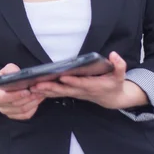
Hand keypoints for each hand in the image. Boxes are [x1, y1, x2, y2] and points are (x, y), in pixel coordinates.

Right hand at [0, 63, 45, 120]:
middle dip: (29, 98)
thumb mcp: (5, 70)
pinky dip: (33, 109)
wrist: (1, 89)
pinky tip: (37, 102)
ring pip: (22, 110)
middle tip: (39, 91)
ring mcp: (6, 110)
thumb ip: (10, 70)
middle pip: (16, 104)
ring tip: (40, 95)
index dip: (17, 95)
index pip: (4, 97)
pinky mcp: (13, 115)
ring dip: (33, 103)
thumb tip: (16, 72)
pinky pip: (24, 115)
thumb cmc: (4, 79)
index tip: (27, 91)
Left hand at [30, 52, 148, 109]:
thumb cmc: (115, 84)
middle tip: (38, 85)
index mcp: (93, 85)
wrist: (112, 99)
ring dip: (46, 91)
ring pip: (59, 93)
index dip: (72, 81)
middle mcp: (82, 90)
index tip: (62, 77)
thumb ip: (119, 65)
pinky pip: (57, 94)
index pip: (81, 83)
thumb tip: (114, 55)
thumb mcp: (120, 75)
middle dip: (51, 88)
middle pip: (65, 90)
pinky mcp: (71, 93)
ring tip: (32, 88)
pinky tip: (35, 90)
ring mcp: (75, 93)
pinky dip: (47, 93)